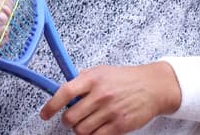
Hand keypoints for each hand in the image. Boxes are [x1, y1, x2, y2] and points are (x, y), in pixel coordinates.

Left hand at [40, 61, 181, 133]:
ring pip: (81, 130)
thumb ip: (83, 79)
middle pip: (70, 117)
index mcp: (94, 78)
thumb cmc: (127, 78)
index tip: (45, 114)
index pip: (65, 92)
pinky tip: (98, 127)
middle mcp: (101, 94)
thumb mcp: (103, 71)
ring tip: (89, 121)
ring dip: (81, 128)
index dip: (51, 105)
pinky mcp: (119, 125)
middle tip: (74, 117)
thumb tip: (62, 90)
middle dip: (68, 120)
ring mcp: (110, 111)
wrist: (154, 87)